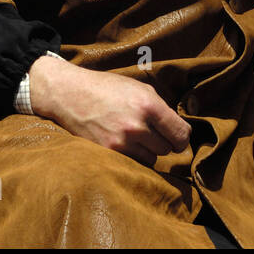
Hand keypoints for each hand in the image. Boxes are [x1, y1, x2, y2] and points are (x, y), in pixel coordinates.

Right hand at [29, 55, 189, 166]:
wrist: (70, 94)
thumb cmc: (108, 89)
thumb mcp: (140, 89)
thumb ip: (161, 109)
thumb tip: (178, 131)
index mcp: (149, 105)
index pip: (180, 134)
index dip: (182, 138)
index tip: (179, 139)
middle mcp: (136, 126)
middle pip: (166, 149)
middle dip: (162, 142)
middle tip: (151, 134)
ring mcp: (120, 142)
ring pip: (151, 159)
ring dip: (147, 151)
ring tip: (134, 137)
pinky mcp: (106, 153)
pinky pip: (132, 164)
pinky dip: (132, 157)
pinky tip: (124, 144)